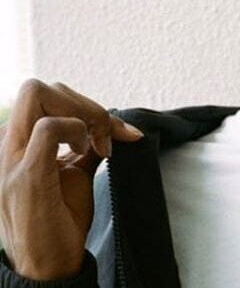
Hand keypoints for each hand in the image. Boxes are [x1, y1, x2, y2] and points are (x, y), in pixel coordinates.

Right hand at [0, 79, 143, 280]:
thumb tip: (116, 124)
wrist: (48, 266)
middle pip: (38, 87)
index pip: (43, 94)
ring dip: (83, 113)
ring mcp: (11, 159)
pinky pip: (49, 127)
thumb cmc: (60, 218)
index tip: (113, 134)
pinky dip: (78, 129)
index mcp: (16, 141)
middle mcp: (6, 145)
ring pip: (38, 94)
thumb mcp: (75, 170)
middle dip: (84, 103)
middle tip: (106, 136)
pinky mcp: (26, 176)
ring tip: (97, 145)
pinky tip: (88, 151)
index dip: (84, 103)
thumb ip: (85, 143)